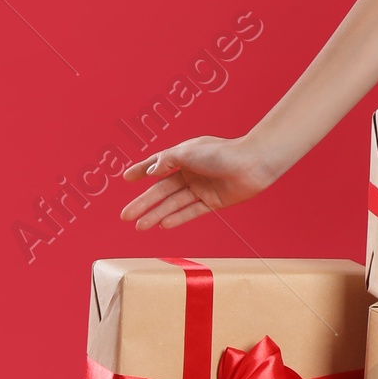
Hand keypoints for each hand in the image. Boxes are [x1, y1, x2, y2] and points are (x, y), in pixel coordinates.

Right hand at [120, 135, 277, 231]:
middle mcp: (192, 171)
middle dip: (143, 203)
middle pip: (162, 190)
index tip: (126, 178)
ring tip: (139, 226)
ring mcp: (202, 187)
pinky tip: (163, 225)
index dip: (141, 170)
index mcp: (184, 155)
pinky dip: (177, 218)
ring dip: (156, 214)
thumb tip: (150, 171)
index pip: (158, 164)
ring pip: (174, 203)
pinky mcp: (214, 201)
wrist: (253, 164)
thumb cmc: (222, 153)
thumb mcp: (186, 152)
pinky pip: (191, 211)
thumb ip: (166, 161)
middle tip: (125, 216)